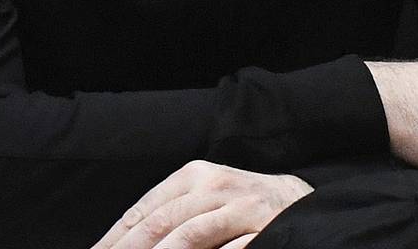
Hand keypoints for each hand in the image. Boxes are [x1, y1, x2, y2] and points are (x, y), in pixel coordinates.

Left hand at [91, 160, 311, 248]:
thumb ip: (171, 218)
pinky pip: (231, 248)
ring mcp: (240, 205)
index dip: (114, 239)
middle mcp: (214, 185)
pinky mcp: (264, 227)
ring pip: (188, 235)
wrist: (303, 204)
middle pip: (159, 222)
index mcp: (193, 176)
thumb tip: (124, 245)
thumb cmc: (242, 207)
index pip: (143, 210)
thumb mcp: (205, 201)